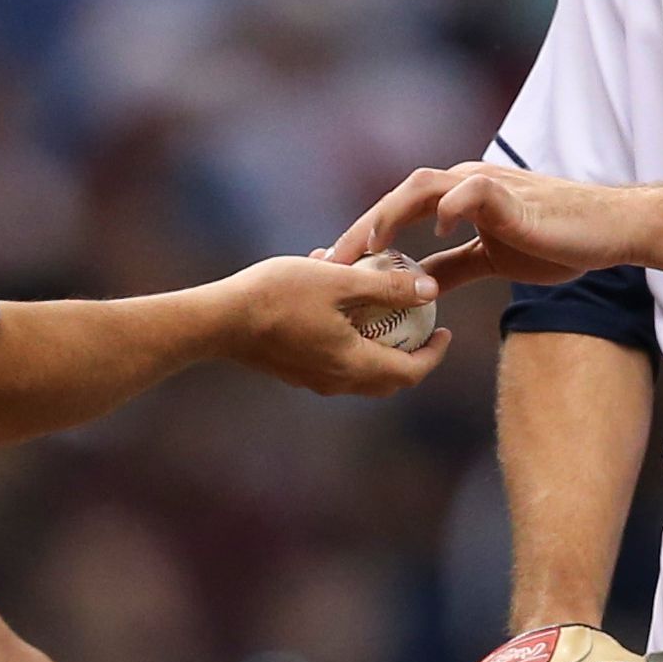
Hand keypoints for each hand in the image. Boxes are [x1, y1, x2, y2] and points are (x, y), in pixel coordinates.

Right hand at [217, 256, 449, 395]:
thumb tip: (431, 288)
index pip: (411, 371)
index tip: (444, 329)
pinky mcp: (292, 369)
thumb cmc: (277, 295)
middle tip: (419, 326)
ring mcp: (311, 378)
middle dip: (409, 355)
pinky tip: (330, 297)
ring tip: (374, 303)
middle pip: (387, 379)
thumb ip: (387, 286)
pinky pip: (332, 358)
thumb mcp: (338, 281)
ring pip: (358, 369)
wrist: (218, 320)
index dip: (434, 353)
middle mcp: (336, 381)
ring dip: (374, 342)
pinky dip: (346, 337)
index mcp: (354, 364)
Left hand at [327, 163, 642, 287]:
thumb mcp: (490, 260)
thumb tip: (416, 286)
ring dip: (390, 212)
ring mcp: (485, 185)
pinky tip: (437, 227)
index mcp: (454, 200)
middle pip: (397, 197)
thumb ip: (452, 268)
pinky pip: (472, 190)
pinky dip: (451, 204)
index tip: (333, 266)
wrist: (606, 231)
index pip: (396, 214)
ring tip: (368, 244)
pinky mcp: (510, 194)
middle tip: (330, 261)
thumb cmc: (552, 241)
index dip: (363, 238)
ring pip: (423, 186)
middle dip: (362, 229)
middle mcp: (462, 185)